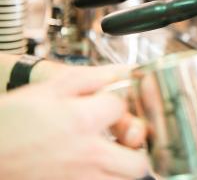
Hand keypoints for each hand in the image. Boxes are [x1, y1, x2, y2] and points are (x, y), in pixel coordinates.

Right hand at [0, 67, 148, 179]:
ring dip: (123, 167)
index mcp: (83, 122)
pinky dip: (104, 177)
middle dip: (135, 147)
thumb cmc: (8, 122)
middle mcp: (87, 155)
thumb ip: (89, 79)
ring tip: (111, 154)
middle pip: (138, 159)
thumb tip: (120, 72)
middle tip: (124, 137)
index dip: (117, 102)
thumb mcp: (46, 90)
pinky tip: (92, 166)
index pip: (123, 109)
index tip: (108, 103)